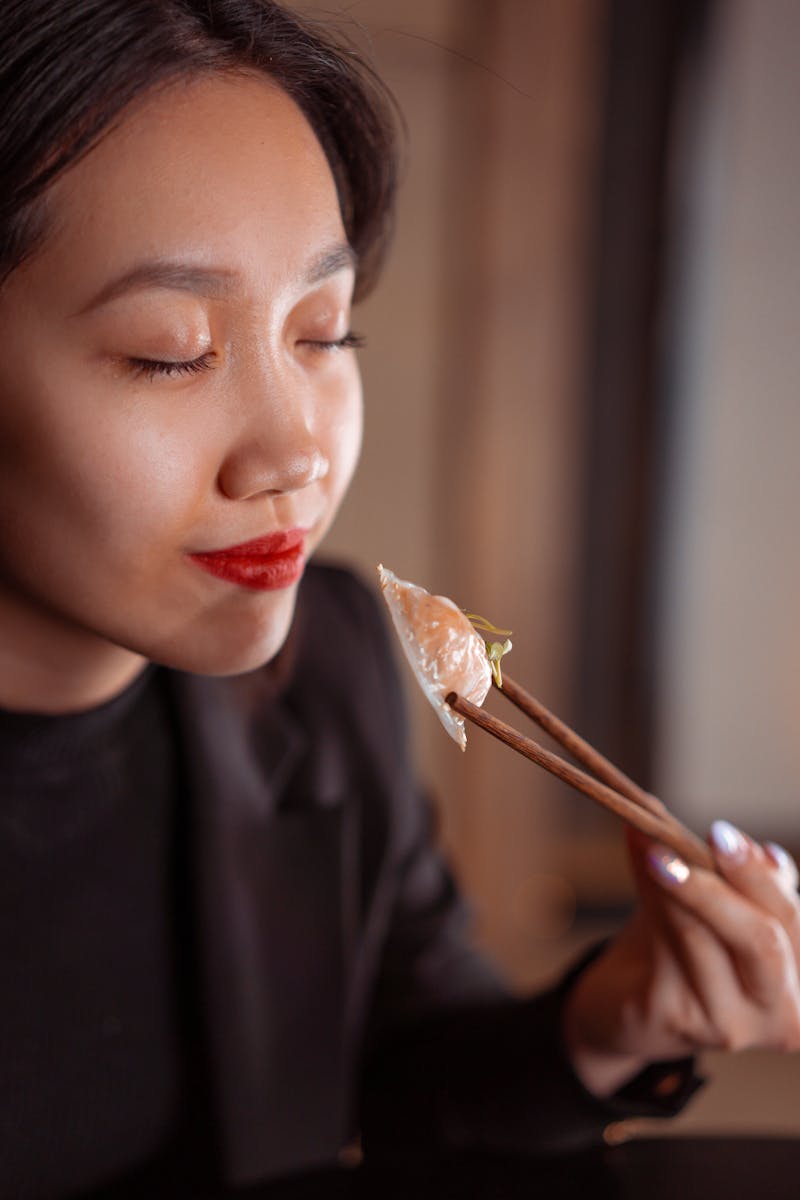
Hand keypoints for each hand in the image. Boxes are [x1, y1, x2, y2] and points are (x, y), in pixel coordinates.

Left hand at [561, 821, 799, 1097]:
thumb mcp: (719, 909)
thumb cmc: (685, 950)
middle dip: (732, 880)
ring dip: (674, 879)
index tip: (723, 833)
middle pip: (762, 940)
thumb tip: (730, 835)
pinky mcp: (678, 1020)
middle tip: (701, 835)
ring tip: (649, 838)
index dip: (758, 874)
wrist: (630, 1006)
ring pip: (703, 936)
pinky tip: (639, 861)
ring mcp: (729, 1025)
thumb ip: (733, 878)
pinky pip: (663, 945)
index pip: (790, 918)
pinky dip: (651, 894)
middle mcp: (780, 1015)